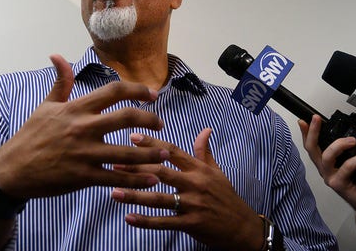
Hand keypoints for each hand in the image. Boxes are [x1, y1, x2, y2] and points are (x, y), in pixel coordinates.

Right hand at [0, 54, 169, 198]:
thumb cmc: (30, 136)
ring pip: (127, 152)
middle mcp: (83, 128)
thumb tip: (58, 56)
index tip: (152, 95)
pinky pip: (116, 178)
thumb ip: (60, 83)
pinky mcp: (83, 176)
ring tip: (166, 153)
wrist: (12, 170)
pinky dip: (137, 179)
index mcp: (76, 109)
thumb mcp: (45, 107)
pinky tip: (152, 179)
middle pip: (127, 117)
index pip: (113, 92)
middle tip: (161, 124)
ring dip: (151, 153)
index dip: (137, 90)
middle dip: (150, 119)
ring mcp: (84, 153)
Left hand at [110, 129, 264, 250]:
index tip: (132, 137)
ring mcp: (192, 204)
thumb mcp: (217, 171)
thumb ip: (204, 151)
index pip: (172, 152)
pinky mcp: (190, 223)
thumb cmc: (226, 197)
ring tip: (114, 192)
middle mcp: (195, 184)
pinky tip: (128, 217)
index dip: (151, 144)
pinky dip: (145, 221)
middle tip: (114, 163)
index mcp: (199, 169)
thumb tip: (205, 129)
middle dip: (136, 168)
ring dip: (135, 195)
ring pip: (159, 198)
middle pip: (161, 172)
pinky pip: (164, 222)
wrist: (241, 226)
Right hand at [297, 115, 355, 214]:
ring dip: (339, 145)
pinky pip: (346, 168)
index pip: (311, 146)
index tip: (304, 120)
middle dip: (313, 132)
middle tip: (317, 119)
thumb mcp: (354, 161)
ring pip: (327, 157)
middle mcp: (325, 170)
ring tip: (353, 141)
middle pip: (312, 149)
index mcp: (326, 163)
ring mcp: (330, 178)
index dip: (306, 133)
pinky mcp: (339, 185)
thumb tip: (354, 132)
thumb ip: (349, 150)